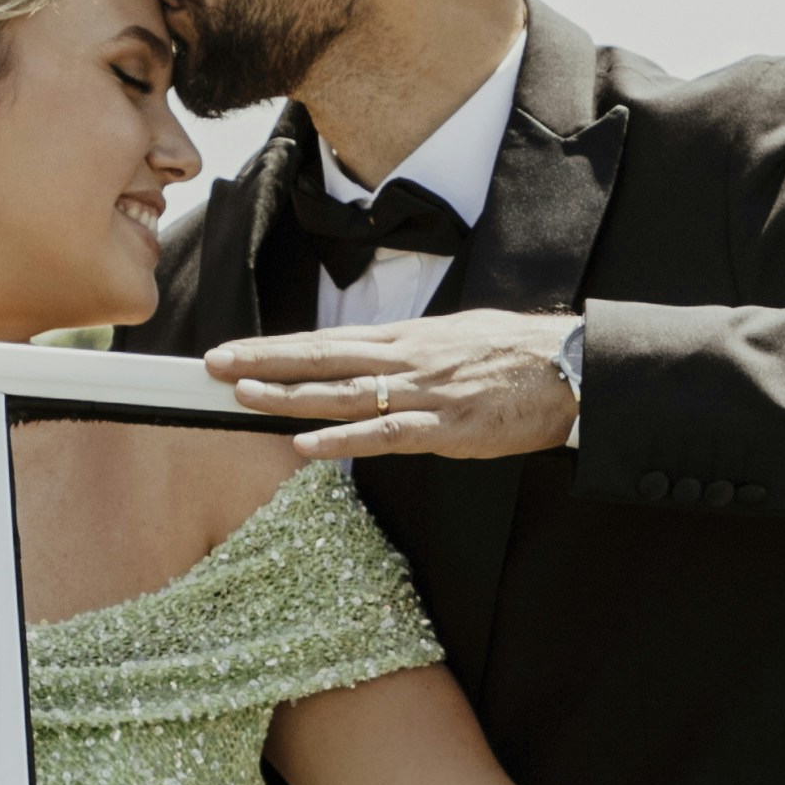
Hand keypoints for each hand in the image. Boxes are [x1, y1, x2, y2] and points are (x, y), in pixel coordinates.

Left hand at [206, 309, 579, 461]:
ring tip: (241, 397)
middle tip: (212, 364)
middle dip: (262, 362)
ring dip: (288, 396)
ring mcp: (423, 391)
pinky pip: (385, 433)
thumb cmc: (517, 356)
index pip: (326, 341)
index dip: (274, 348)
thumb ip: (410, 353)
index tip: (232, 351)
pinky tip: (307, 446)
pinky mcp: (446, 424)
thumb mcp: (454, 340)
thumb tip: (373, 362)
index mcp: (405, 339)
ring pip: (342, 392)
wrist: (571, 367)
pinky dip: (343, 440)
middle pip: (321, 358)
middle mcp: (405, 358)